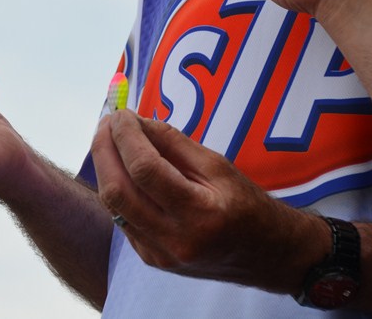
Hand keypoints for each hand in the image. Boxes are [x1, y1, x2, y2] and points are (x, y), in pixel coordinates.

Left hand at [90, 110, 328, 294]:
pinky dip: (115, 186)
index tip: (121, 113)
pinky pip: (120, 217)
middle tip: (107, 122)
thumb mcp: (218, 165)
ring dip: (104, 166)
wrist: (267, 256)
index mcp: (200, 214)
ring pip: (111, 205)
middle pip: (116, 190)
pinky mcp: (149, 258)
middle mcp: (174, 240)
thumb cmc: (248, 204)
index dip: (126, 136)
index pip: (144, 169)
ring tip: (110, 138)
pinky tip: (121, 167)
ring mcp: (158, 255)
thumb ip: (173, 142)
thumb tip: (135, 121)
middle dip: (104, 149)